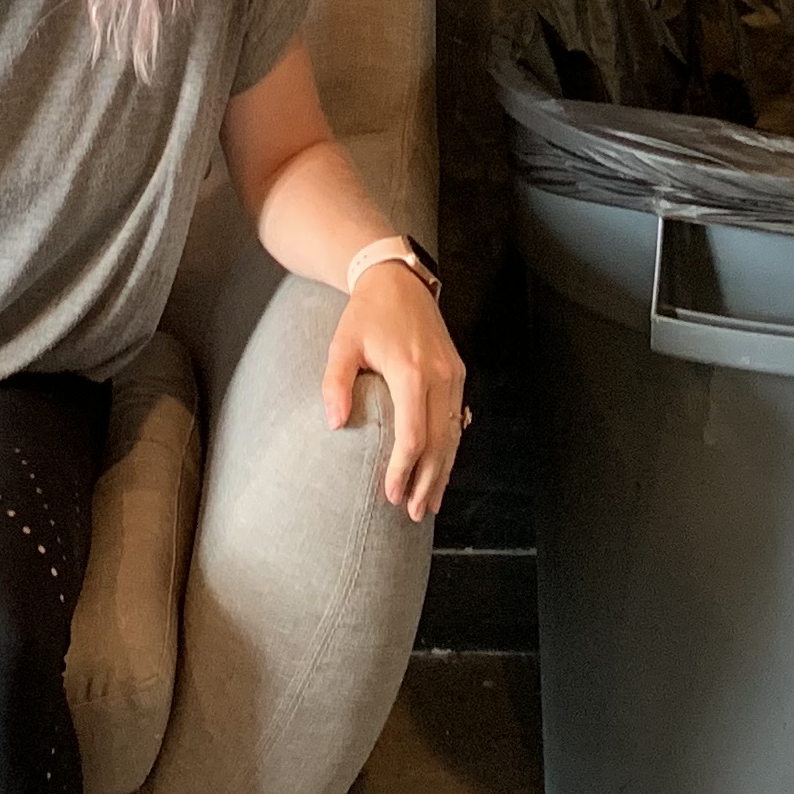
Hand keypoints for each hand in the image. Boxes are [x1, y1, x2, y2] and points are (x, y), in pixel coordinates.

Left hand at [323, 261, 468, 520]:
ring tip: (430, 503)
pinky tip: (443, 469)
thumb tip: (335, 424)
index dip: (404, 469)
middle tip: (414, 513)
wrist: (397, 279)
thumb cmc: (365, 314)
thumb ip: (336, 383)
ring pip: (453, 433)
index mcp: (410, 371)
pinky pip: (457, 418)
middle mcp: (439, 375)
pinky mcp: (457, 371)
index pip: (413, 434)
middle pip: (439, 441)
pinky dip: (451, 448)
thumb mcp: (342, 344)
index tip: (392, 495)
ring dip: (443, 471)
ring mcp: (453, 373)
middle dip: (428, 481)